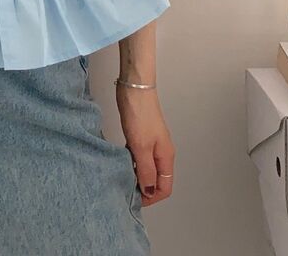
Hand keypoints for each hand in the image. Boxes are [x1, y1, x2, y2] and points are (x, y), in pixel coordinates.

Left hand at [115, 84, 174, 207]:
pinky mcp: (142, 134)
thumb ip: (145, 170)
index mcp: (166, 156)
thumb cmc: (140, 114)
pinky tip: (121, 160)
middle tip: (126, 189)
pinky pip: (139, 156)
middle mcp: (162, 151)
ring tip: (122, 176)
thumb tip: (148, 191)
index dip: (151, 197)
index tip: (135, 199)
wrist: (135, 87)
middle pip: (157, 179)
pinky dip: (132, 162)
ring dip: (137, 175)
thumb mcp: (141, 146)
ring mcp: (152, 142)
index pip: (165, 187)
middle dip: (144, 188)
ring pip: (147, 167)